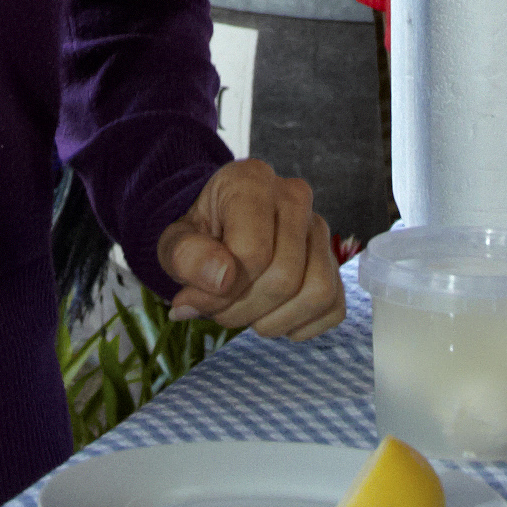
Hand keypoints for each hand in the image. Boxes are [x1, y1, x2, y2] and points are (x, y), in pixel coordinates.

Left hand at [154, 157, 341, 334]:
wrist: (217, 227)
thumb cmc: (197, 235)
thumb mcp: (173, 242)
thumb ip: (187, 256)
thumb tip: (222, 278)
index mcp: (252, 182)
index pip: (253, 254)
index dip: (222, 293)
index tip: (196, 299)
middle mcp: (295, 198)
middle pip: (286, 278)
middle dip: (245, 311)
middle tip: (219, 310)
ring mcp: (319, 229)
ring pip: (317, 293)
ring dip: (275, 321)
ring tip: (246, 314)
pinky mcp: (334, 261)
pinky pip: (334, 306)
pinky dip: (301, 325)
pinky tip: (272, 314)